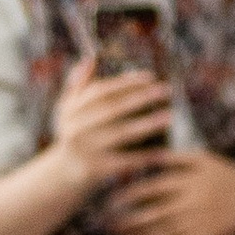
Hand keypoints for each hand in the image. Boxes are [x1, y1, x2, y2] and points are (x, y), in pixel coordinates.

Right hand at [51, 53, 170, 198]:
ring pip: (121, 134)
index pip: (101, 91)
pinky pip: (125, 161)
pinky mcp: (96, 170)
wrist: (64, 174)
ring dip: (147, 124)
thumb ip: (78, 85)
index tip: (151, 77)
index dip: (126, 83)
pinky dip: (145, 156)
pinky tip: (164, 150)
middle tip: (167, 90)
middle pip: (113, 110)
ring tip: (170, 116)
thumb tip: (90, 59)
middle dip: (141, 98)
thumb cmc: (74, 135)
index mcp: (71, 110)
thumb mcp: (68, 110)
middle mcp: (76, 128)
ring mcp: (86, 149)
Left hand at [109, 148, 234, 234]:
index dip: (130, 194)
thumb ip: (175, 157)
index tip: (112, 200)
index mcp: (188, 180)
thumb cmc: (225, 174)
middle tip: (111, 225)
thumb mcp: (203, 159)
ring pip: (165, 232)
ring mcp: (198, 221)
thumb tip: (148, 154)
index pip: (152, 187)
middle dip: (130, 221)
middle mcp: (190, 202)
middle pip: (154, 213)